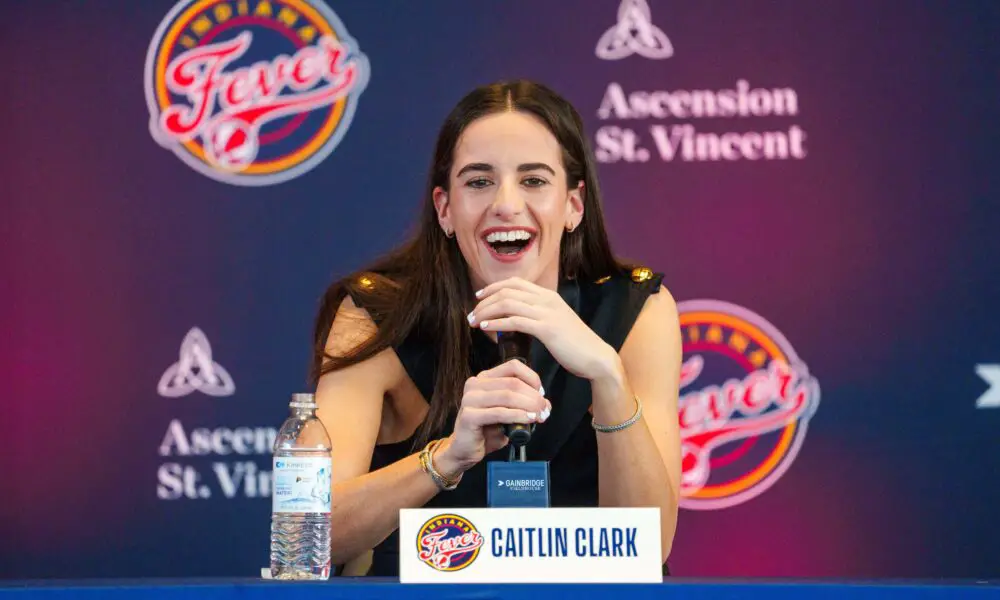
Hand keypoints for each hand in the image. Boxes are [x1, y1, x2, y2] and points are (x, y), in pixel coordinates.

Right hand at [435, 360, 550, 476]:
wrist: (465, 450)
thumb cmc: (487, 430)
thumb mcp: (508, 413)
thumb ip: (523, 404)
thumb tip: (545, 403)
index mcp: (485, 378)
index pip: (513, 366)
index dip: (532, 378)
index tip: (542, 394)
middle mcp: (475, 384)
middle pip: (513, 382)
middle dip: (534, 396)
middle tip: (544, 410)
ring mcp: (470, 399)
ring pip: (507, 396)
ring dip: (528, 406)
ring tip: (539, 416)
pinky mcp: (469, 416)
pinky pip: (499, 413)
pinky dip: (517, 415)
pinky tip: (528, 420)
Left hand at [468, 277, 619, 381]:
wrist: (595, 356)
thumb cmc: (574, 344)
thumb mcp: (555, 322)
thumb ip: (538, 316)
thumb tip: (516, 318)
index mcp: (548, 296)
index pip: (515, 283)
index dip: (493, 287)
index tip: (479, 297)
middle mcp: (547, 300)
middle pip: (507, 291)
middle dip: (484, 301)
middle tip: (470, 314)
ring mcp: (547, 313)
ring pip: (508, 304)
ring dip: (486, 312)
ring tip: (473, 321)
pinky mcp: (547, 328)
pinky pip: (515, 321)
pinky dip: (497, 323)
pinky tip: (485, 328)